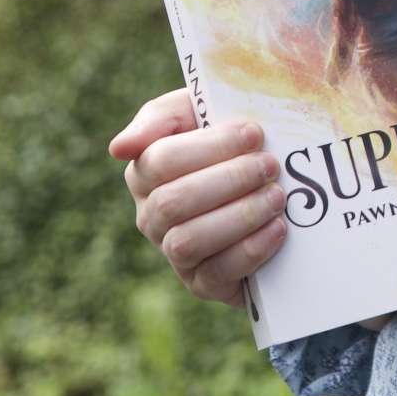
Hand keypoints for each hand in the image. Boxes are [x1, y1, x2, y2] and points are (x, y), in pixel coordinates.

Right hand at [109, 89, 287, 306]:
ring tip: (276, 196)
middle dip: (229, 180)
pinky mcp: (202, 283)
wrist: (269, 183)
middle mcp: (152, 216)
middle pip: (172, 203)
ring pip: (188, 241)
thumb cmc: (229, 140)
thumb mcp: (198, 112)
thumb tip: (118, 148)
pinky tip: (277, 228)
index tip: (253, 132)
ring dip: (239, 216)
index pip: (160, 160)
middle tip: (270, 165)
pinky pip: (216, 274)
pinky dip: (250, 250)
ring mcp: (174, 252)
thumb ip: (160, 117)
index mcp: (145, 172)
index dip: (210, 147)